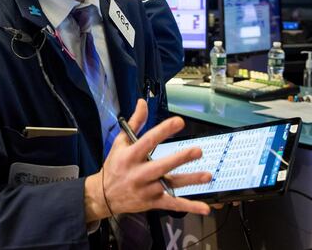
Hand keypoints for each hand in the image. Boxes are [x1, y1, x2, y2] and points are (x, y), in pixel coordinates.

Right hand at [84, 99, 211, 222]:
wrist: (104, 196)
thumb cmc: (114, 165)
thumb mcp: (120, 142)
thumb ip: (135, 122)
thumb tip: (142, 102)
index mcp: (130, 156)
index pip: (148, 141)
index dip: (164, 130)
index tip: (179, 122)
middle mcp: (138, 174)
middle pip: (161, 166)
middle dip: (180, 159)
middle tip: (197, 151)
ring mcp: (147, 190)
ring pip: (170, 185)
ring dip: (190, 180)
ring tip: (207, 175)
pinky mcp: (153, 202)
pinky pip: (173, 205)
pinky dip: (189, 207)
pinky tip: (204, 207)